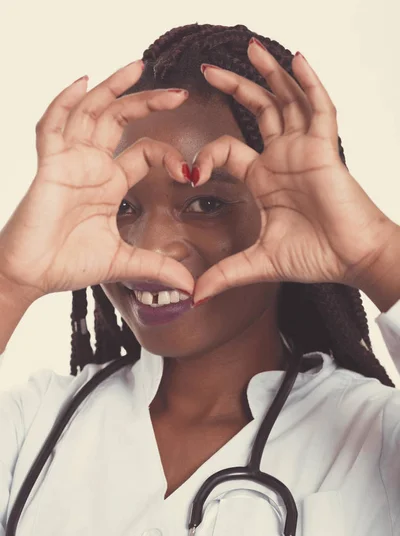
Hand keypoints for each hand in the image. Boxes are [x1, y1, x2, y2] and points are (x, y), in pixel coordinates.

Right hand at [0, 62, 193, 301]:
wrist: (34, 275)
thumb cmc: (69, 263)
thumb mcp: (124, 262)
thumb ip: (157, 267)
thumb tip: (191, 286)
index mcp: (110, 184)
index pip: (145, 152)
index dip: (169, 156)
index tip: (190, 173)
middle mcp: (92, 166)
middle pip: (120, 120)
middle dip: (148, 102)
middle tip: (179, 93)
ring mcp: (70, 162)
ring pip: (90, 112)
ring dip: (112, 89)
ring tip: (137, 67)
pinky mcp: (49, 166)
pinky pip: (53, 126)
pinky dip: (64, 103)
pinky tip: (81, 83)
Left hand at [191, 39, 398, 303]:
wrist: (349, 260)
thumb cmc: (314, 256)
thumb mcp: (258, 263)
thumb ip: (225, 275)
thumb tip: (194, 296)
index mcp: (263, 178)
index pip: (227, 148)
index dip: (206, 154)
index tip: (190, 172)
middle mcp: (281, 158)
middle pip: (256, 111)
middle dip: (234, 88)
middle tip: (207, 71)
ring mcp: (303, 149)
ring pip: (286, 101)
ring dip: (270, 74)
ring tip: (251, 49)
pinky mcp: (325, 149)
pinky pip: (319, 108)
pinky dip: (309, 85)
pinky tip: (298, 61)